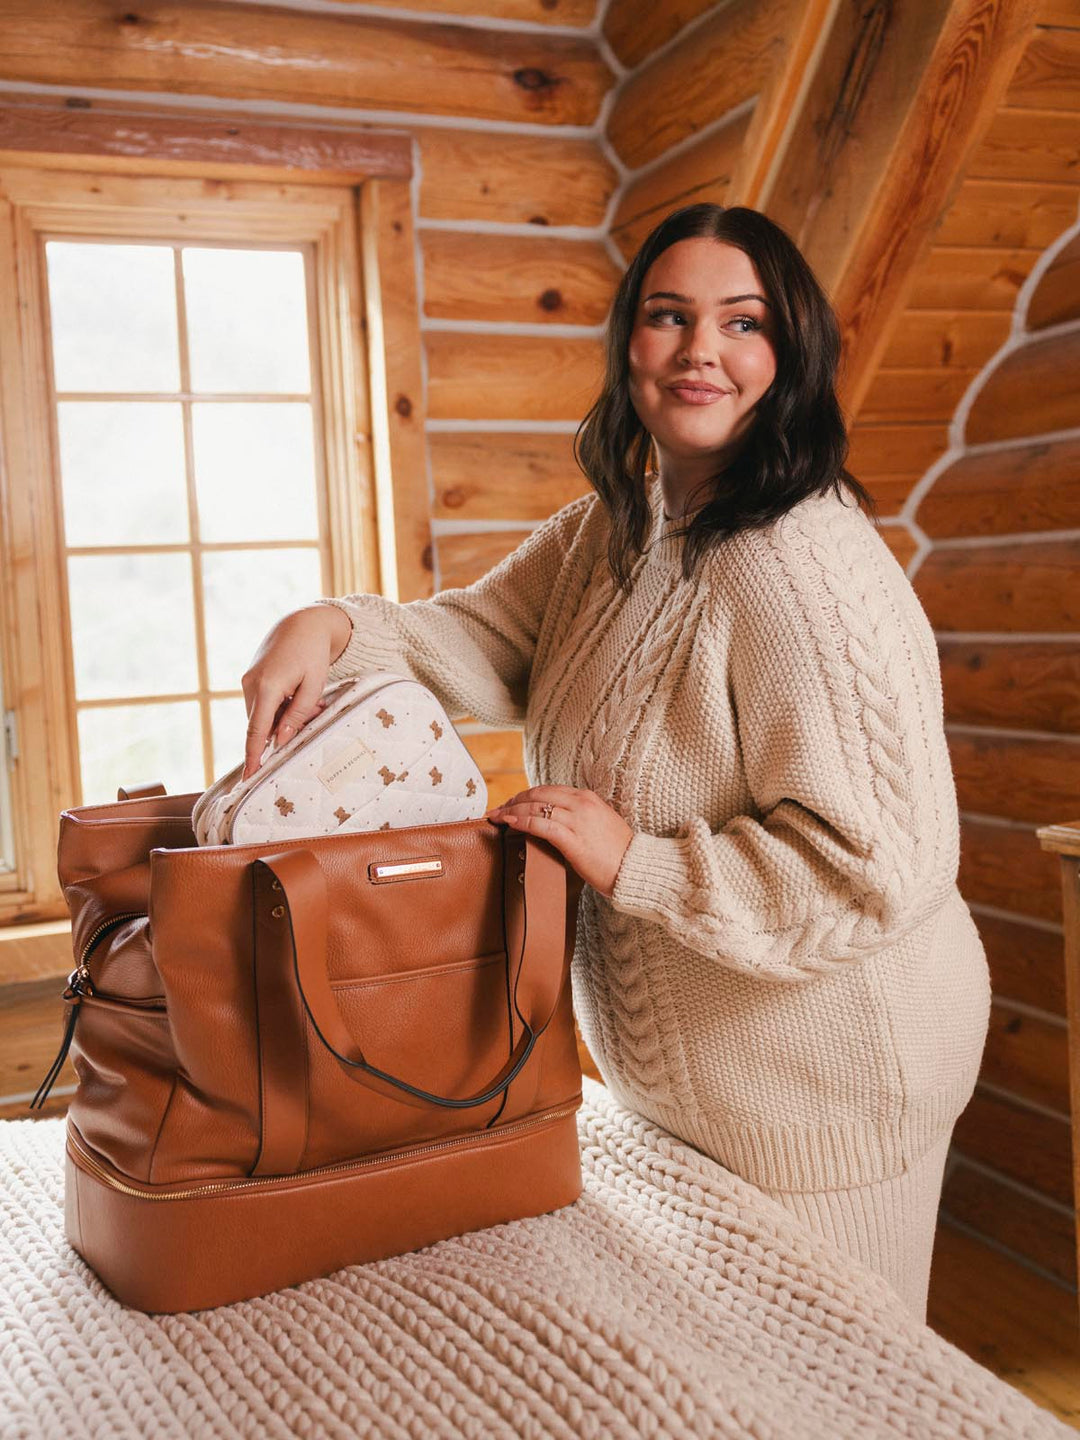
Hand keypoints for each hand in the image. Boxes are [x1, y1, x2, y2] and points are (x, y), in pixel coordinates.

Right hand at [240, 604, 352, 778]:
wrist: (302, 622)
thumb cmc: (313, 653)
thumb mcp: (314, 685)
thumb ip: (298, 714)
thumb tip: (281, 740)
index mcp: (268, 687)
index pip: (257, 732)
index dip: (254, 757)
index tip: (249, 778)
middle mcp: (251, 684)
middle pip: (260, 725)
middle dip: (283, 730)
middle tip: (312, 714)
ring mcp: (248, 680)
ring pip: (262, 715)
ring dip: (283, 717)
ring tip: (310, 700)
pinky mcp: (250, 678)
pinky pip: (263, 703)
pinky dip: (279, 707)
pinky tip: (299, 693)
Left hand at [486, 786, 633, 897]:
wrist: (635, 869)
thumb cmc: (618, 854)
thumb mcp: (599, 826)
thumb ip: (579, 819)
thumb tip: (557, 823)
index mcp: (588, 798)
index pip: (549, 790)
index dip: (526, 795)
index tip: (512, 803)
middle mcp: (581, 803)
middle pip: (538, 794)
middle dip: (514, 800)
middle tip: (498, 809)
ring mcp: (576, 819)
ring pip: (535, 806)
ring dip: (511, 810)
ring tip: (496, 817)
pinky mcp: (571, 837)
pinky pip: (539, 824)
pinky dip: (521, 821)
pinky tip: (509, 823)